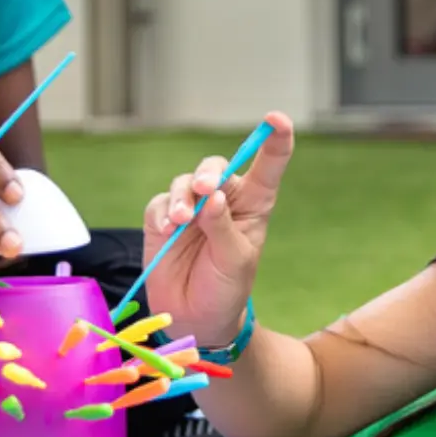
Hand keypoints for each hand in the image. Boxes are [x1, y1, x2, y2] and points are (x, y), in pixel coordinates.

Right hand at [141, 113, 293, 347]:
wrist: (194, 318)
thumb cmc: (227, 287)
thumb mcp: (236, 261)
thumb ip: (223, 227)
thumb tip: (211, 197)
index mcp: (253, 204)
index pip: (268, 165)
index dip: (275, 139)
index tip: (276, 119)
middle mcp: (223, 199)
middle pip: (216, 167)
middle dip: (209, 173)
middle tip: (205, 190)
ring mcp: (191, 208)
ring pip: (184, 182)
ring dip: (182, 197)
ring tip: (182, 220)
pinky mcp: (162, 220)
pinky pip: (159, 204)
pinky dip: (162, 212)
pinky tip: (166, 229)